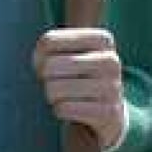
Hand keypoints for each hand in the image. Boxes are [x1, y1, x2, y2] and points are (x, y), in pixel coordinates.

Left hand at [32, 27, 126, 151]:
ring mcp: (113, 87)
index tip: (52, 63)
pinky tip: (74, 110)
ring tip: (68, 96)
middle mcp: (111, 60)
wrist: (107, 112)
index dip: (39, 57)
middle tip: (59, 83)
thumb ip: (47, 47)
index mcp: (102, 39)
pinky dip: (60, 111)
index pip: (48, 41)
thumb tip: (43, 66)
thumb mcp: (65, 53)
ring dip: (53, 96)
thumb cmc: (79, 76)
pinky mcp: (109, 113)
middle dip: (46, 79)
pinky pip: (63, 109)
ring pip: (55, 89)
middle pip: (50, 66)